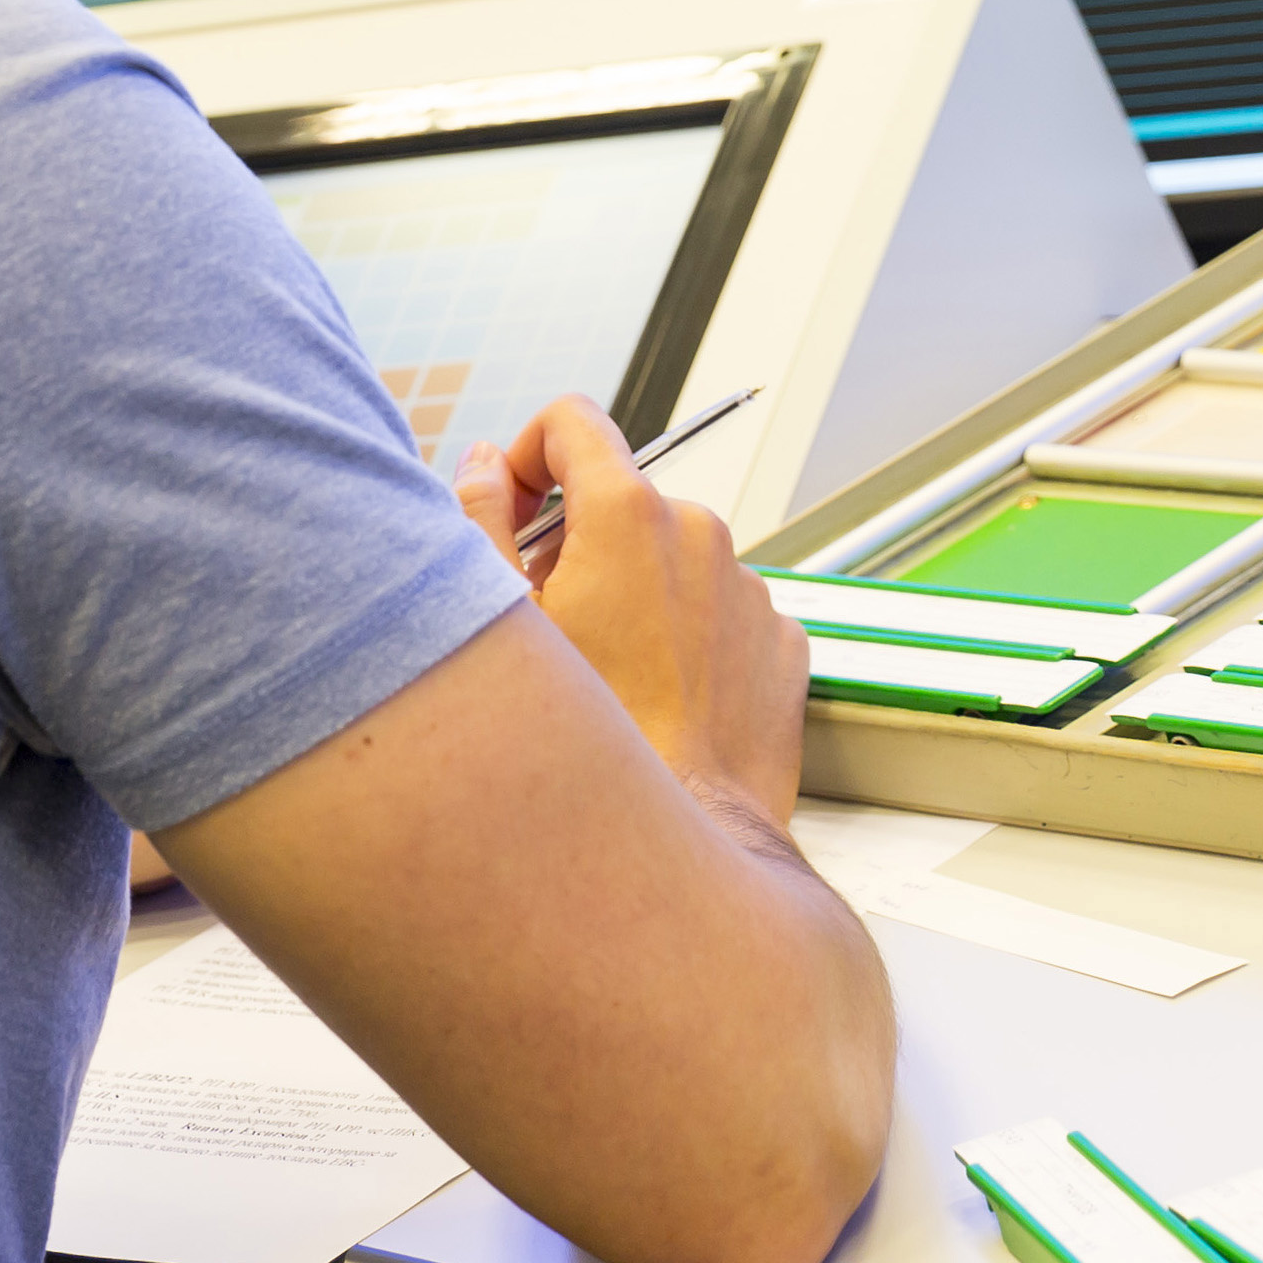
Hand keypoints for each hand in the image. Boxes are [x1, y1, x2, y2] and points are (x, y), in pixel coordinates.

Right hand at [460, 394, 809, 829]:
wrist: (686, 841)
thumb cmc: (587, 745)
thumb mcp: (503, 627)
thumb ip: (480, 521)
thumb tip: (484, 465)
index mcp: (629, 514)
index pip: (572, 421)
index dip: (528, 456)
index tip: (515, 511)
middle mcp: (702, 533)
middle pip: (620, 502)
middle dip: (577, 548)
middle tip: (550, 627)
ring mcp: (750, 588)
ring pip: (673, 562)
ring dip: (636, 596)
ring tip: (609, 677)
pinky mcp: (782, 640)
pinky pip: (722, 613)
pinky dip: (687, 640)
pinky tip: (659, 700)